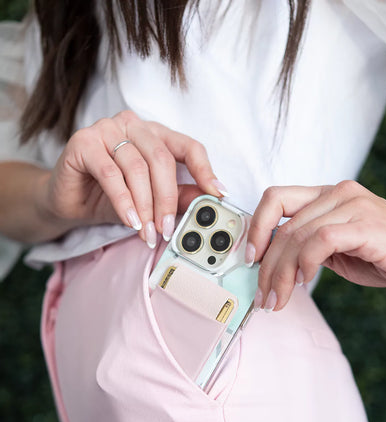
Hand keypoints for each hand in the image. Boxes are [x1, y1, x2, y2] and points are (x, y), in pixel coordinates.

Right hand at [39, 110, 226, 246]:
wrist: (68, 202)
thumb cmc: (109, 197)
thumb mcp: (149, 200)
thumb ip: (176, 196)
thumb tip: (206, 200)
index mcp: (154, 134)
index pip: (187, 146)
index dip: (204, 170)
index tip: (217, 195)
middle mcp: (132, 125)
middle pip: (162, 159)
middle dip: (167, 199)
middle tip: (166, 229)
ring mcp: (106, 129)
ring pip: (137, 167)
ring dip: (145, 205)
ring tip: (147, 231)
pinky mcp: (83, 142)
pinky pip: (111, 173)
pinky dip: (123, 201)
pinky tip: (130, 221)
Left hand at [245, 180, 385, 310]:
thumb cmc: (381, 254)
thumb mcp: (334, 249)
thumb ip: (305, 246)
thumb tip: (270, 261)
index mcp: (326, 195)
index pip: (275, 198)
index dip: (257, 227)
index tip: (250, 258)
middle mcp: (337, 194)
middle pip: (283, 225)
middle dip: (266, 266)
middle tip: (263, 294)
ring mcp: (351, 205)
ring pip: (297, 237)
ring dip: (281, 274)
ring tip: (278, 299)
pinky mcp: (364, 224)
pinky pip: (320, 242)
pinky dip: (306, 265)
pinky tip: (304, 281)